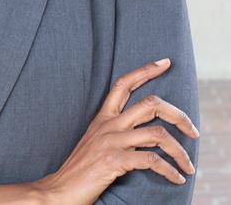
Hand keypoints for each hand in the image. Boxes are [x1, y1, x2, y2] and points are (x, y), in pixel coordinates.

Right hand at [33, 58, 199, 204]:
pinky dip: (170, 170)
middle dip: (179, 115)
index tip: (165, 63)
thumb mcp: (96, 142)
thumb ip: (115, 132)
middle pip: (150, 104)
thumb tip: (142, 131)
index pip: (123, 84)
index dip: (145, 70)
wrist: (60, 190)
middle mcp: (108, 125)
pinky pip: (152, 161)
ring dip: (181, 151)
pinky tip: (176, 178)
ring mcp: (111, 142)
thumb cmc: (81, 169)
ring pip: (158, 134)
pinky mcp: (113, 161)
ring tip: (188, 165)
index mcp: (103, 118)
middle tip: (193, 131)